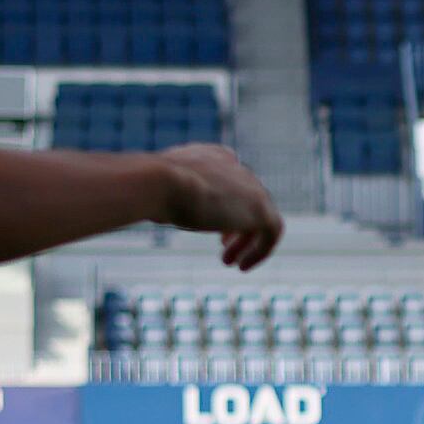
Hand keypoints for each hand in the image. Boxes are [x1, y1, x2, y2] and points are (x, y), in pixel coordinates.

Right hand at [154, 146, 282, 269]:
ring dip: (247, 242)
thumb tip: (159, 209)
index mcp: (214, 156)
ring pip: (260, 217)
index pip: (232, 179)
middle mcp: (236, 166)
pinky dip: (260, 250)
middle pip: (248, 199)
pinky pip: (272, 232)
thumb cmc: (150, 188)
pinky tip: (242, 266)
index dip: (228, 205)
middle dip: (237, 227)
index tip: (217, 230)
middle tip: (223, 248)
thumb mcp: (160, 190)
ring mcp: (252, 186)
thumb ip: (170, 194)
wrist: (160, 183)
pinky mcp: (261, 209)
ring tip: (231, 263)